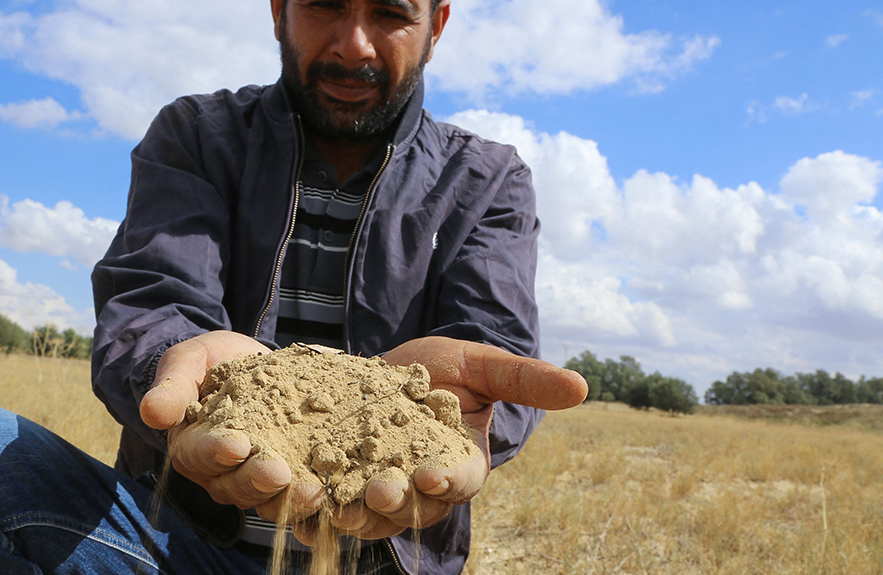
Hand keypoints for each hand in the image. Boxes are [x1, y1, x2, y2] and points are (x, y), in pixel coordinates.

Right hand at [139, 330, 323, 516]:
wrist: (247, 363)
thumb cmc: (210, 362)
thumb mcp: (187, 361)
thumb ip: (172, 385)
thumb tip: (151, 412)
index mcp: (190, 446)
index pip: (198, 454)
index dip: (216, 452)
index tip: (236, 445)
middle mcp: (218, 472)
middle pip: (234, 485)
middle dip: (257, 480)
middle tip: (279, 472)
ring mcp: (252, 479)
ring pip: (266, 499)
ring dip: (290, 499)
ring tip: (314, 491)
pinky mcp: (285, 479)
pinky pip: (295, 499)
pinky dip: (312, 503)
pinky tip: (333, 499)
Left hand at [294, 336, 586, 543]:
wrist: (380, 371)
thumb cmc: (440, 368)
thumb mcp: (480, 365)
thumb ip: (524, 378)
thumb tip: (583, 387)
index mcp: (459, 466)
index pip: (459, 482)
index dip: (447, 481)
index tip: (431, 473)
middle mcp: (420, 491)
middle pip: (411, 508)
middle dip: (395, 501)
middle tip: (378, 491)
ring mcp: (376, 494)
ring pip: (368, 517)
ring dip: (353, 514)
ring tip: (336, 504)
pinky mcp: (336, 489)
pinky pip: (326, 512)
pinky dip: (312, 514)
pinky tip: (298, 508)